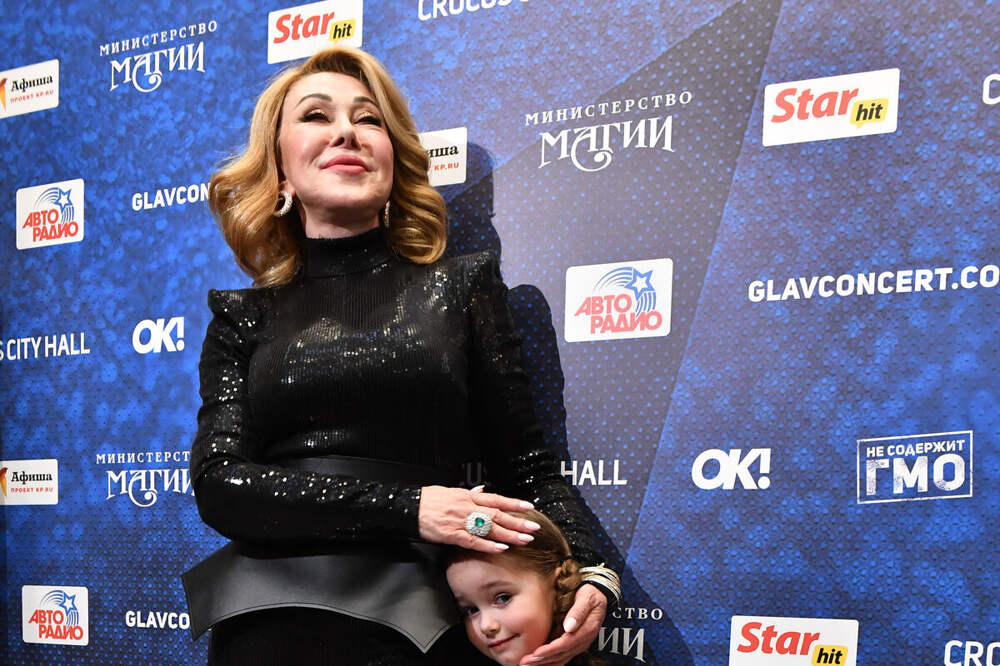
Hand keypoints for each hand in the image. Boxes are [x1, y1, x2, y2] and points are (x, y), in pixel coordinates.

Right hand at [418, 485, 539, 552]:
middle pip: (497, 515)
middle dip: (517, 522)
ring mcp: (461, 521)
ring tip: (524, 539)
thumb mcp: (451, 491)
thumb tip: (482, 490)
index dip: (513, 503)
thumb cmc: (430, 500)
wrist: (410, 506)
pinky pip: (474, 541)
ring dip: (508, 535)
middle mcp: (468, 508)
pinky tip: (501, 548)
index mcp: (468, 496)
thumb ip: (469, 493)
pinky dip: (488, 545)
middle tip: (533, 528)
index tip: (528, 507)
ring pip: (489, 528)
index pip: (496, 499)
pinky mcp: (452, 535)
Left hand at [519, 583, 605, 664]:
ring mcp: (580, 643)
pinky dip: (552, 661)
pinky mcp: (576, 644)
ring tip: (529, 664)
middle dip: (543, 659)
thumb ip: (578, 612)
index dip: (550, 650)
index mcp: (587, 629)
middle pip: (562, 654)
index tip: (536, 653)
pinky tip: (542, 663)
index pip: (566, 644)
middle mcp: (584, 640)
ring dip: (545, 663)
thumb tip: (569, 627)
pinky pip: (564, 656)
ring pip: (561, 658)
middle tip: (526, 662)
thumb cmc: (591, 595)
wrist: (600, 595)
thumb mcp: (587, 598)